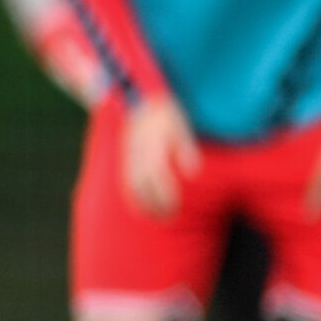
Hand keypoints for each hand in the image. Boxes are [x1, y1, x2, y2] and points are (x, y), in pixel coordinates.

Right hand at [122, 95, 200, 217]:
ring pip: (133, 186)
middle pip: (143, 185)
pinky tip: (144, 208)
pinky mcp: (126, 161)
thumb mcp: (180, 126)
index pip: (156, 176)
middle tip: (170, 217)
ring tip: (158, 217)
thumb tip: (194, 173)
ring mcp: (129, 158)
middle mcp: (137, 154)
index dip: (164, 194)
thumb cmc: (165, 116)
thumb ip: (186, 149)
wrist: (141, 103)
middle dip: (155, 204)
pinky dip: (134, 198)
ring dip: (144, 204)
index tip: (174, 207)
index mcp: (151, 145)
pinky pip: (126, 183)